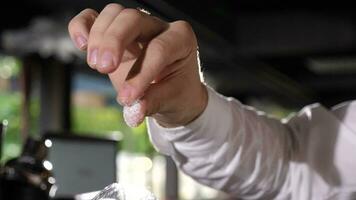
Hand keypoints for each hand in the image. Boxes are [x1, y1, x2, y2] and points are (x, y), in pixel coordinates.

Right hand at [68, 3, 207, 126]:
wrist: (171, 92)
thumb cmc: (176, 92)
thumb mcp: (172, 100)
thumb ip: (153, 103)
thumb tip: (134, 111)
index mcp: (180, 39)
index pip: (158, 49)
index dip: (140, 74)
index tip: (127, 98)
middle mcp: (158, 27)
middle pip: (132, 18)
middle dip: (114, 41)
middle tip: (104, 69)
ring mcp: (135, 26)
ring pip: (113, 14)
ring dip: (99, 38)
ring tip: (96, 65)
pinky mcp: (114, 32)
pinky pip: (93, 18)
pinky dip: (82, 26)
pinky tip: (81, 45)